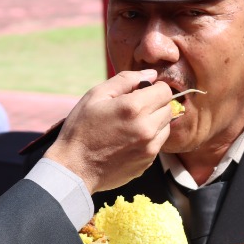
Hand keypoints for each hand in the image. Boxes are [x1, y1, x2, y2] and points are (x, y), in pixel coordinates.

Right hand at [45, 70, 173, 194]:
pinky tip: (129, 140)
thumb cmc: (81, 129)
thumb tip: (151, 74)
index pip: (165, 90)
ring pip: (166, 126)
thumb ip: (125, 80)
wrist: (74, 168)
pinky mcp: (147, 162)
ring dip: (155, 122)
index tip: (140, 92)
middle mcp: (147, 128)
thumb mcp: (96, 95)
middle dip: (155, 104)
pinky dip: (149, 139)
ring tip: (131, 125)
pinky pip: (158, 144)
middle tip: (134, 109)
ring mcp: (149, 148)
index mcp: (134, 108)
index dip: (153, 88)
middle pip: (169, 108)